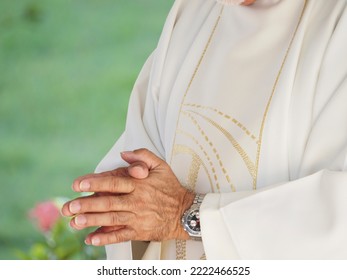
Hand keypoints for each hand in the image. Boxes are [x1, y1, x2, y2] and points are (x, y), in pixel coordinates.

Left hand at [61, 148, 194, 245]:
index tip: (78, 184)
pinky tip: (91, 239)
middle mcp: (136, 201)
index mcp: (139, 184)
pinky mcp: (139, 232)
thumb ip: (143, 156)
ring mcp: (137, 218)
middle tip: (69, 207)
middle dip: (87, 204)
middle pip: (108, 202)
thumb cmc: (171, 188)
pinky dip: (105, 239)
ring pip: (111, 219)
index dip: (96, 182)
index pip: (114, 182)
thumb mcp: (161, 166)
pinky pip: (120, 236)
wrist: (185, 212)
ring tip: (74, 222)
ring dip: (91, 221)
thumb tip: (124, 154)